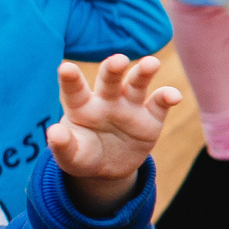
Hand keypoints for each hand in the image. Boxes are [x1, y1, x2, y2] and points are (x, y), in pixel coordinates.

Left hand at [49, 55, 180, 212]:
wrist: (109, 167)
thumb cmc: (84, 156)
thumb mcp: (71, 157)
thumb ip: (62, 146)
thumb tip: (53, 133)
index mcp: (81, 108)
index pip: (74, 91)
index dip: (70, 79)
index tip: (66, 68)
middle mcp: (105, 101)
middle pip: (108, 80)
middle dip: (113, 69)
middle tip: (118, 60)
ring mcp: (129, 106)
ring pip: (136, 84)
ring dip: (143, 72)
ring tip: (152, 63)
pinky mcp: (150, 118)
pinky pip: (159, 103)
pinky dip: (167, 96)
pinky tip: (174, 96)